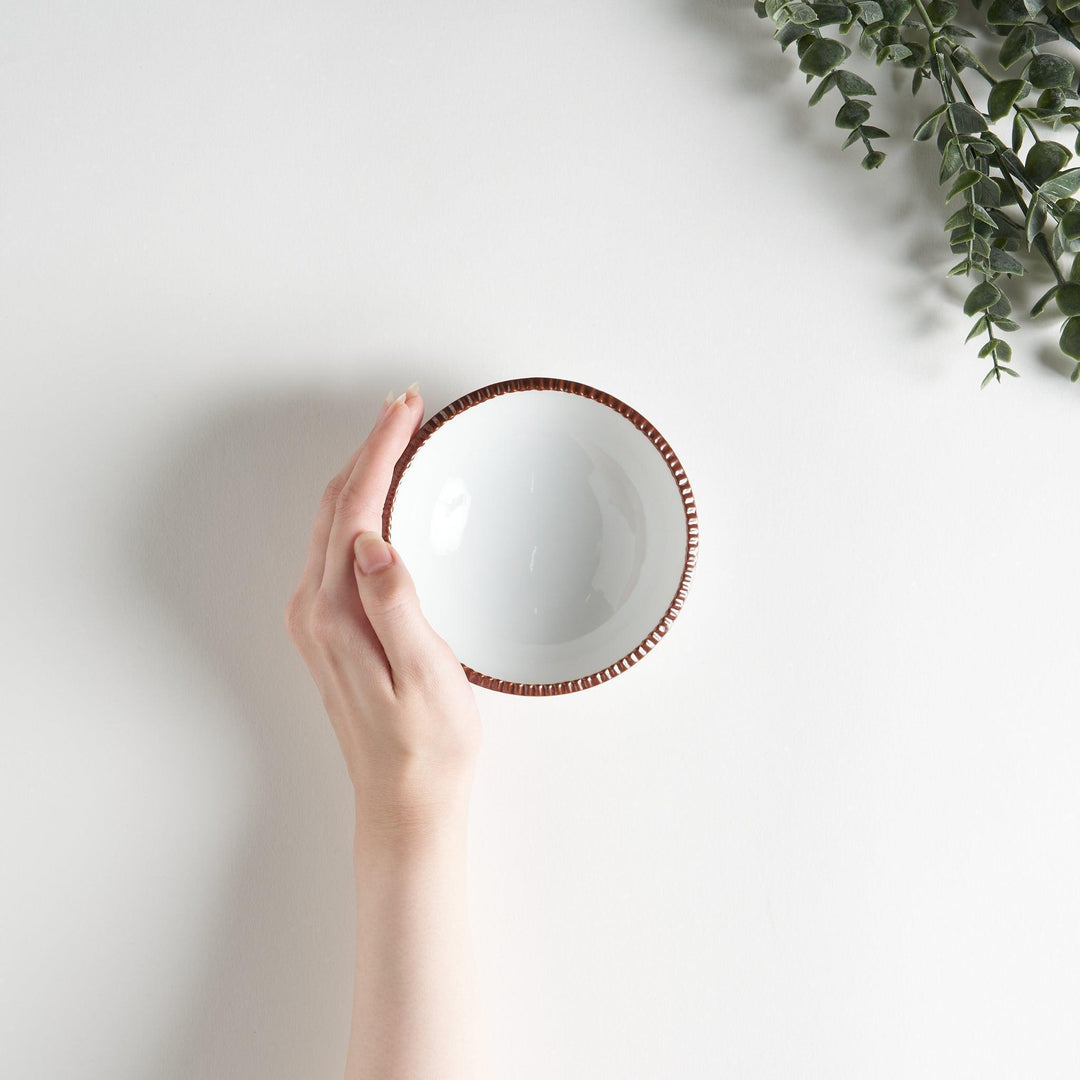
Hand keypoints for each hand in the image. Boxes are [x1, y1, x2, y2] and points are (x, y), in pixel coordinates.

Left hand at [284, 384, 481, 839]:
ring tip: (399, 439)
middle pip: (335, 505)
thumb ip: (396, 606)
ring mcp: (319, 621)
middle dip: (369, 449)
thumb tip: (371, 542)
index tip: (406, 410)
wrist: (406, 804)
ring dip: (363, 474)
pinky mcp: (332, 631)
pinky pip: (339, 549)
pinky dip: (361, 508)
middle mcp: (316, 612)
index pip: (355, 509)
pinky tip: (385, 502)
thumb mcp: (427, 677)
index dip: (380, 451)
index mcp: (337, 614)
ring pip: (334, 523)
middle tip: (406, 408)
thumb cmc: (427, 748)